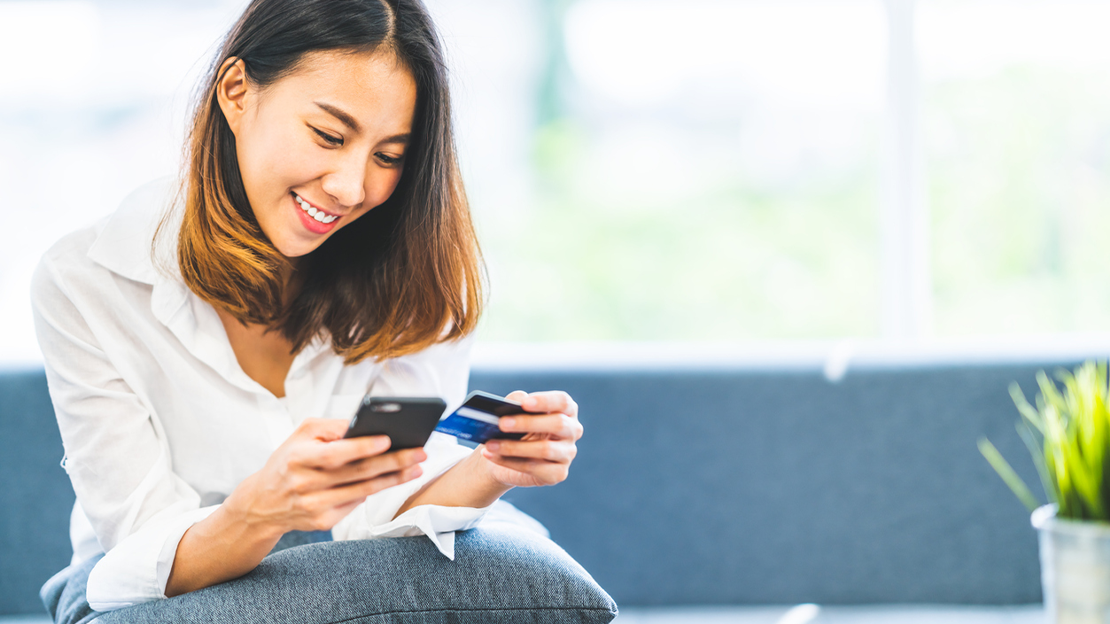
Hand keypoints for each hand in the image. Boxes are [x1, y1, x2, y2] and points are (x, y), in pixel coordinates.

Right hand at [226, 418, 426, 533]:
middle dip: (393, 462)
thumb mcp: (301, 434)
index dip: (362, 447)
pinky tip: (394, 479)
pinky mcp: (322, 521)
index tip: (388, 439)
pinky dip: (376, 491)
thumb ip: (332, 427)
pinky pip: (356, 504)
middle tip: (420, 452)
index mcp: (298, 457)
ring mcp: (314, 506)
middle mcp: (305, 484)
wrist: (263, 503)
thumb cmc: (289, 460)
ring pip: (363, 491)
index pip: (335, 453)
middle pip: (357, 473)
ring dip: (394, 479)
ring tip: (417, 467)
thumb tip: (366, 424)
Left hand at [479, 391, 582, 487]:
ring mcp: (568, 453)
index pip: (562, 401)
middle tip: (501, 423)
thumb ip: (514, 402)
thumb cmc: (513, 427)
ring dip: (513, 447)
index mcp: (565, 409)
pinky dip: (510, 462)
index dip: (545, 401)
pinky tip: (493, 456)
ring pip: (545, 449)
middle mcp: (572, 430)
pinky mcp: (558, 473)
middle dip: (527, 423)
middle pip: (558, 424)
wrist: (503, 454)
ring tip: (490, 444)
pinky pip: (535, 468)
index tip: (524, 403)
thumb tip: (513, 405)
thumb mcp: (512, 411)